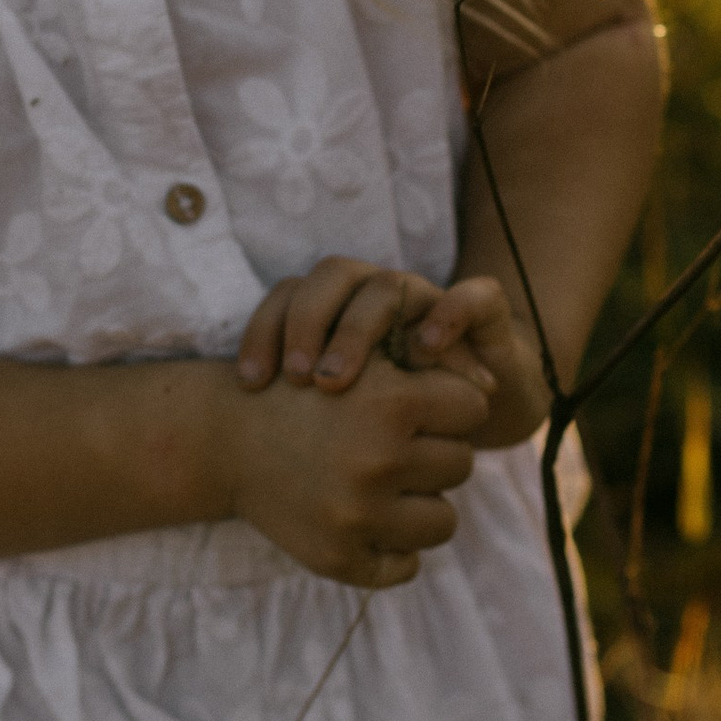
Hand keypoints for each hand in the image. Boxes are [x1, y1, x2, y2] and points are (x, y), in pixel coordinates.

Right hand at [208, 338, 491, 590]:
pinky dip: (395, 549)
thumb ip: (421, 366)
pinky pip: (406, 566)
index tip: (420, 406)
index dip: (448, 404)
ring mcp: (359, 515)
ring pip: (444, 520)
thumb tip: (492, 387)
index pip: (472, 409)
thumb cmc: (301, 392)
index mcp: (388, 403)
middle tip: (395, 446)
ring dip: (423, 503)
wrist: (224, 440)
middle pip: (462, 463)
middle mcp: (377, 460)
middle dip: (435, 452)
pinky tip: (370, 523)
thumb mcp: (357, 361)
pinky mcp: (339, 557)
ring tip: (386, 486)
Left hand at [237, 255, 549, 450]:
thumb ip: (299, 418)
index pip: (286, 298)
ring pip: (384, 286)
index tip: (250, 383)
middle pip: (329, 280)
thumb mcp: (337, 425)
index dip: (263, 333)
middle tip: (301, 379)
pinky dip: (448, 315)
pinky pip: (470, 298)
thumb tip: (241, 440)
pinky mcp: (479, 312)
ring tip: (339, 379)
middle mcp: (374, 295)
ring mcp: (425, 299)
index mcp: (334, 311)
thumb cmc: (389, 421)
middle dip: (307, 325)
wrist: (474, 413)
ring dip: (358, 327)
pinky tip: (428, 348)